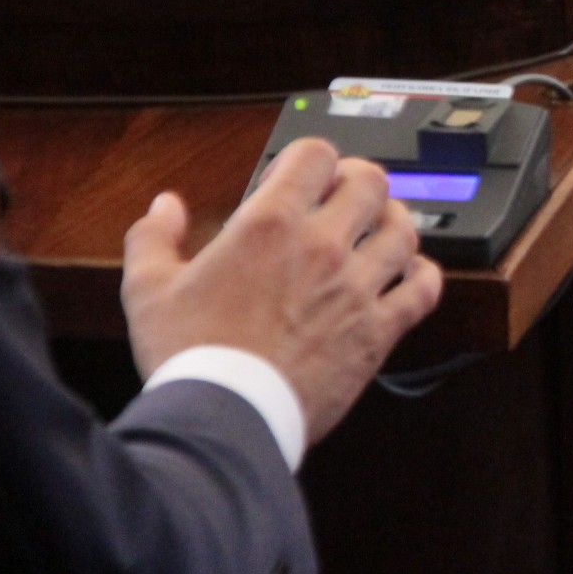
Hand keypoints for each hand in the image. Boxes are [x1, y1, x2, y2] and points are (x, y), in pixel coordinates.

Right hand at [121, 137, 444, 445]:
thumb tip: (165, 206)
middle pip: (371, 182)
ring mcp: (356, 288)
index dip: (311, 157)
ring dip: (394, 223)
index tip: (299, 177)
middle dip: (358, 180)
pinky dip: (423, 276)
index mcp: (270, 225)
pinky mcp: (378, 330)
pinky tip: (409, 276)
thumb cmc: (188, 356)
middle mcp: (322, 247)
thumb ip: (154, 237)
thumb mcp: (148, 289)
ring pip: (404, 230)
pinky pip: (424, 290)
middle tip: (345, 196)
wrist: (225, 418)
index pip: (316, 155)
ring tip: (379, 229)